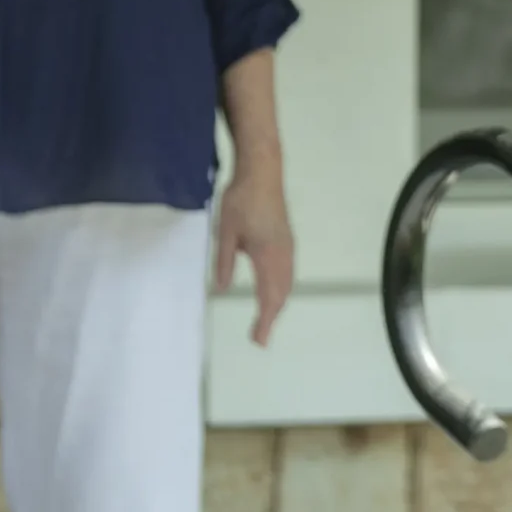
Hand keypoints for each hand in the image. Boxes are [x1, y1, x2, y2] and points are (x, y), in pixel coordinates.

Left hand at [214, 161, 293, 346]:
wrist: (262, 171)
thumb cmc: (241, 199)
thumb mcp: (224, 231)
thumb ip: (224, 261)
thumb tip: (222, 288)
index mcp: (267, 255)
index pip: (268, 296)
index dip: (264, 321)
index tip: (258, 340)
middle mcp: (282, 254)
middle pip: (281, 294)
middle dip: (271, 318)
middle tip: (259, 338)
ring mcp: (287, 246)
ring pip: (287, 283)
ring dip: (278, 304)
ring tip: (266, 320)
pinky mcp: (286, 239)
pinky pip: (288, 272)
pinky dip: (282, 289)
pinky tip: (274, 291)